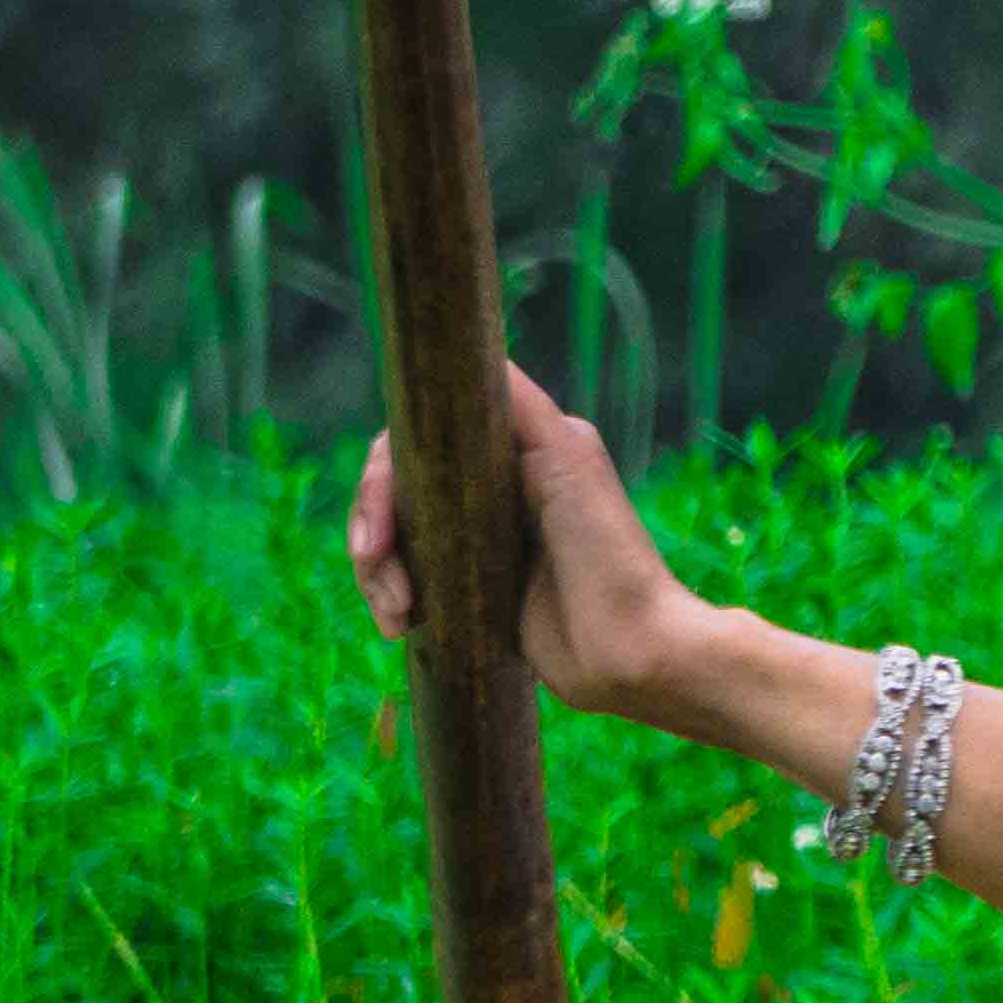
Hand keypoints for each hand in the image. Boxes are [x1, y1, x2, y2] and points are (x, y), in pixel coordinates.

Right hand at [348, 355, 733, 731]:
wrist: (632, 652)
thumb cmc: (611, 556)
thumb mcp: (571, 464)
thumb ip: (525, 409)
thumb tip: (475, 350)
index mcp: (516, 451)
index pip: (417, 440)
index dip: (384, 471)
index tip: (380, 511)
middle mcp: (494, 488)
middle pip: (394, 489)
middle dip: (371, 527)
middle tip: (375, 562)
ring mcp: (480, 539)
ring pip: (392, 536)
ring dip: (376, 572)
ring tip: (396, 612)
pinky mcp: (473, 586)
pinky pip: (408, 578)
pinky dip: (391, 598)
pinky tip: (400, 626)